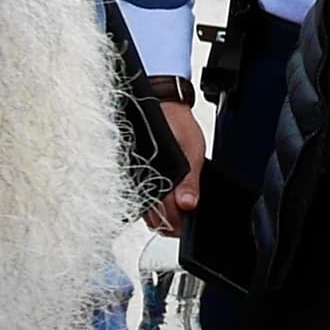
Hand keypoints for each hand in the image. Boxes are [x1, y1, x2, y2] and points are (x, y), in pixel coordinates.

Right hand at [143, 100, 205, 237]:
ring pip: (148, 212)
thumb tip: (188, 204)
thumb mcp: (192, 151)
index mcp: (157, 178)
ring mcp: (137, 180)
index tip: (189, 225)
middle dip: (171, 223)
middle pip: (154, 219)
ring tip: (180, 207)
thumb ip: (190, 181)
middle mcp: (142, 181)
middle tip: (187, 218)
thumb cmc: (176, 123)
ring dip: (163, 215)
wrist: (161, 103)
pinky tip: (169, 197)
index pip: (163, 218)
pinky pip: (144, 198)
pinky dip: (156, 203)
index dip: (179, 225)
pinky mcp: (136, 175)